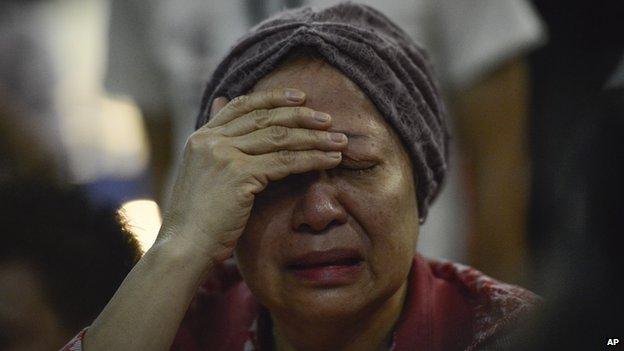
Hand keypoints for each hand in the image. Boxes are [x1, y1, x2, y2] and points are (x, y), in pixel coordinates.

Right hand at [156, 88, 347, 263]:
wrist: (184, 246)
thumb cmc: (198, 218)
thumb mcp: (203, 174)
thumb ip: (217, 146)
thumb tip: (222, 106)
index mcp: (201, 137)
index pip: (242, 105)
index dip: (273, 98)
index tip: (301, 97)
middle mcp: (211, 141)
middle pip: (265, 118)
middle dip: (301, 115)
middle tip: (328, 118)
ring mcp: (224, 155)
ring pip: (279, 138)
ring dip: (314, 138)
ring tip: (339, 140)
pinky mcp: (239, 175)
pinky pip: (285, 161)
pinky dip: (312, 159)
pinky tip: (330, 159)